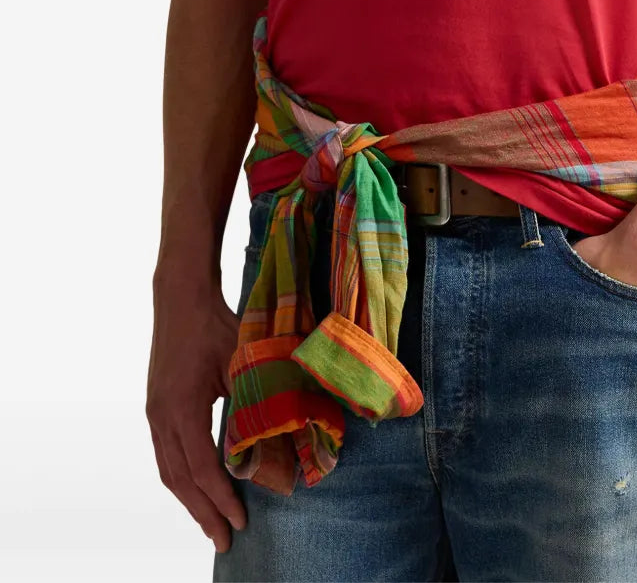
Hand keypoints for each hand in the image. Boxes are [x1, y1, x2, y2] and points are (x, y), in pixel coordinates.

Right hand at [146, 278, 247, 553]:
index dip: (220, 498)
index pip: (200, 467)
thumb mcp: (242, 360)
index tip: (240, 522)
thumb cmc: (216, 323)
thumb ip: (255, 399)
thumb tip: (282, 436)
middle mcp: (161, 417)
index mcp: (181, 409)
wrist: (181, 295)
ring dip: (190, 501)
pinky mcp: (156, 407)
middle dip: (203, 513)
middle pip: (179, 480)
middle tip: (225, 541)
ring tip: (211, 523)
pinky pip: (166, 455)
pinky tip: (198, 489)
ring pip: (169, 471)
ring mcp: (154, 414)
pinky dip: (182, 478)